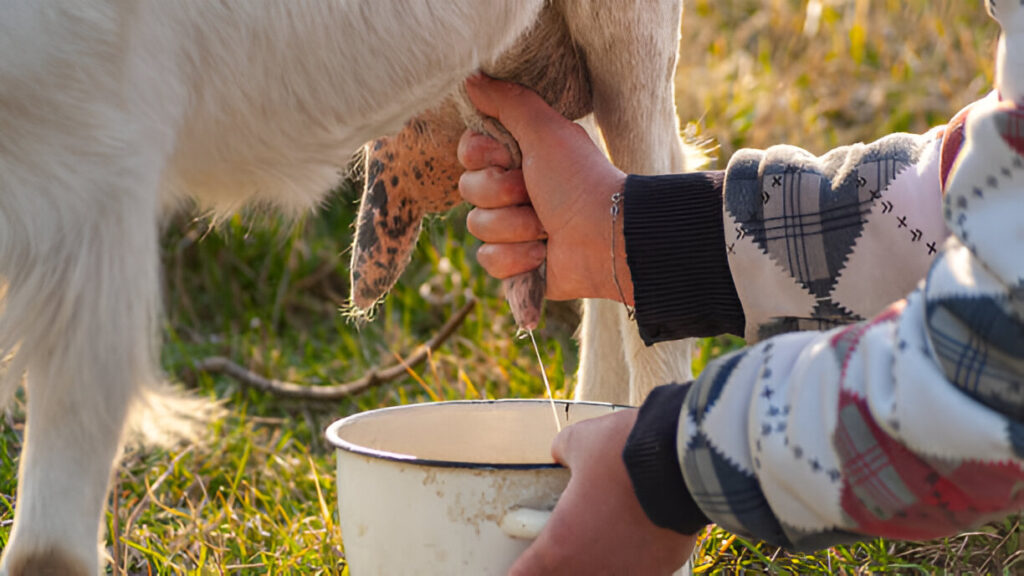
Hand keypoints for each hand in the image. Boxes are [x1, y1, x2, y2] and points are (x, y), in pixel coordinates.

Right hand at [459, 75, 632, 303]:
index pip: (468, 153)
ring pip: (477, 227)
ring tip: (547, 228)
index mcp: (517, 157)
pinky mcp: (515, 265)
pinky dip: (518, 258)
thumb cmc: (581, 180)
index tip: (512, 156)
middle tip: (535, 193)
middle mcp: (511, 191)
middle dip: (502, 193)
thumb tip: (471, 78)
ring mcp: (512, 229)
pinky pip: (489, 261)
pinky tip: (543, 254)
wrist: (607, 237)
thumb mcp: (545, 130)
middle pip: (468, 190)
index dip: (484, 156)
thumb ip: (508, 101)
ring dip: (515, 227)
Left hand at [508, 410, 696, 575]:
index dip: (519, 570)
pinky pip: (640, 571)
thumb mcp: (579, 442)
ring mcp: (628, 574)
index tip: (524, 562)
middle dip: (561, 565)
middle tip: (565, 545)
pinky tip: (638, 536)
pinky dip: (634, 559)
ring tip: (603, 538)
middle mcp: (591, 570)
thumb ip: (562, 452)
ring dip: (598, 563)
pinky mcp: (662, 569)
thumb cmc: (623, 454)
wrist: (682, 461)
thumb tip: (562, 452)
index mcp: (559, 546)